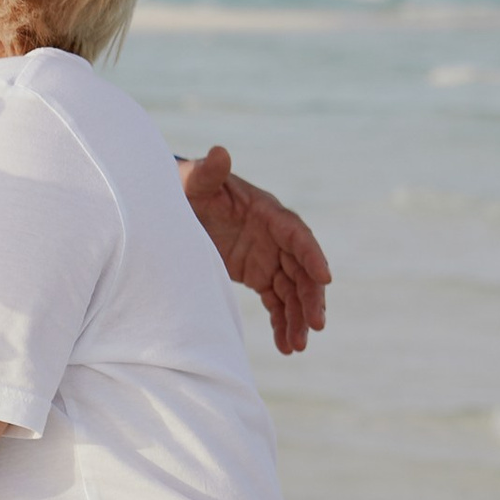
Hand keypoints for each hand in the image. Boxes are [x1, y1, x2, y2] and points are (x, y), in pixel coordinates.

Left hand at [178, 146, 330, 357]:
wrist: (174, 206)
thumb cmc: (187, 189)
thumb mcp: (194, 181)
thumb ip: (208, 172)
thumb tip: (219, 152)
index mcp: (266, 212)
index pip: (296, 234)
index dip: (312, 255)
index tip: (326, 278)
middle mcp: (274, 236)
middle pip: (301, 269)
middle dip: (310, 297)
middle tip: (316, 326)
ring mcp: (268, 257)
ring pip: (292, 290)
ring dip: (298, 317)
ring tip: (297, 346)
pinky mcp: (258, 274)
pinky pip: (276, 301)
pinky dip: (283, 322)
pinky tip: (287, 347)